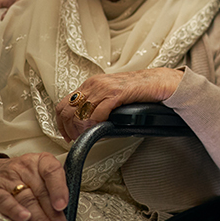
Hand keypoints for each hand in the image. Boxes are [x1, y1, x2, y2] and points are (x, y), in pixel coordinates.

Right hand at [0, 153, 67, 220]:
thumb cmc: (16, 176)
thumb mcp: (36, 175)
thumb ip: (50, 191)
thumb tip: (62, 216)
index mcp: (39, 163)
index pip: (52, 170)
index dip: (59, 188)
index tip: (62, 205)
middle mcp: (24, 169)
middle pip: (41, 192)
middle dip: (52, 214)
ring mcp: (6, 179)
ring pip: (26, 199)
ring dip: (38, 219)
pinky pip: (4, 200)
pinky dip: (15, 210)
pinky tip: (24, 218)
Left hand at [55, 68, 183, 140]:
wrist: (158, 81)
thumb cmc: (138, 90)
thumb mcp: (110, 94)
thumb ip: (97, 103)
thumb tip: (84, 123)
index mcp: (90, 84)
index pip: (63, 104)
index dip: (61, 123)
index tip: (67, 135)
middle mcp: (94, 84)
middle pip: (67, 111)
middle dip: (69, 129)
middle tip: (75, 139)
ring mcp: (104, 88)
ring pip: (81, 113)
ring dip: (82, 129)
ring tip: (88, 136)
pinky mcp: (117, 93)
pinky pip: (98, 113)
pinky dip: (97, 125)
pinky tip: (102, 129)